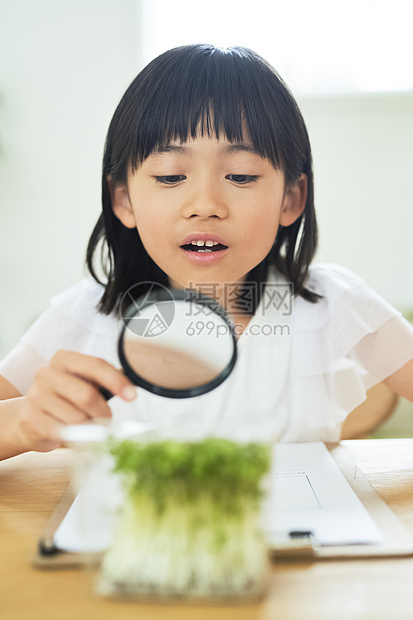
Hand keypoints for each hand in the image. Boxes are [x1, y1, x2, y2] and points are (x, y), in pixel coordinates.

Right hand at [16, 350, 136, 451]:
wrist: (30, 418)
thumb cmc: (64, 399)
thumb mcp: (83, 383)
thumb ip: (105, 381)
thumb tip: (132, 385)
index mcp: (64, 359)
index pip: (95, 365)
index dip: (116, 381)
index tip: (132, 396)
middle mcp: (47, 373)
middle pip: (87, 395)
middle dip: (103, 413)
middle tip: (107, 421)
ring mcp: (35, 395)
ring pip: (76, 418)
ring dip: (89, 428)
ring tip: (87, 428)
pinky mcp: (30, 418)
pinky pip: (62, 432)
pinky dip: (74, 437)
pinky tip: (73, 435)